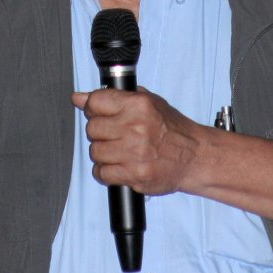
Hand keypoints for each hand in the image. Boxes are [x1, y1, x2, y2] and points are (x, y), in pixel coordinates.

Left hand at [72, 88, 203, 195]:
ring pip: (95, 152)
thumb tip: (78, 98)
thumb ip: (111, 98)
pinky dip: (106, 172)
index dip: (93, 109)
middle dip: (99, 132)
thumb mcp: (146, 102)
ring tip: (118, 151)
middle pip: (92, 128)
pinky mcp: (136, 175)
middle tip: (112, 135)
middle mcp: (136, 127)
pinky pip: (102, 173)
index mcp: (138, 104)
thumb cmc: (171, 128)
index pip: (95, 102)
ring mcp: (135, 152)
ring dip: (103, 153)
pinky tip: (118, 166)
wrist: (194, 156)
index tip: (98, 114)